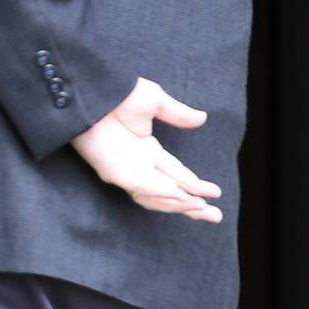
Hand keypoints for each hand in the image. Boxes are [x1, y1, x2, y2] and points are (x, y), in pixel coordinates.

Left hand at [69, 78, 222, 222]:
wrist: (92, 91)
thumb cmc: (117, 93)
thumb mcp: (155, 100)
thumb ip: (177, 114)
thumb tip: (202, 118)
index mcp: (148, 150)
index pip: (176, 174)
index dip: (196, 185)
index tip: (216, 193)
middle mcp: (139, 164)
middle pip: (170, 192)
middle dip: (192, 206)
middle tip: (216, 216)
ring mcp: (127, 170)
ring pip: (157, 196)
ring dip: (180, 204)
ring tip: (201, 208)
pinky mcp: (115, 172)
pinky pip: (143, 189)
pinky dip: (163, 195)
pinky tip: (183, 198)